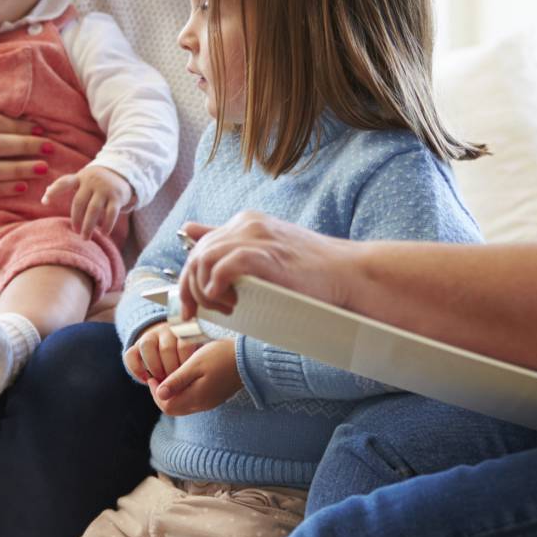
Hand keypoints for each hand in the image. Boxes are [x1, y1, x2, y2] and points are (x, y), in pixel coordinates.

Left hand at [41, 164, 133, 236]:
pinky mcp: (117, 197)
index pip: (64, 182)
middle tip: (76, 232)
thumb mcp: (81, 179)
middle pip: (79, 202)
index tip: (44, 201)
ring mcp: (105, 189)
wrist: (122, 172)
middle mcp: (92, 181)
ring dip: (89, 226)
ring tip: (85, 238)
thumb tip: (45, 194)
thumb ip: (65, 185)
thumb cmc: (95, 181)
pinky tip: (104, 234)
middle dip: (76, 219)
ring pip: (94, 210)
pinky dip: (107, 225)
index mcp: (80, 178)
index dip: (54, 191)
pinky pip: (111, 213)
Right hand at [126, 321, 197, 386]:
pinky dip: (136, 370)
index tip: (187, 376)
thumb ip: (195, 363)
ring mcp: (148, 337)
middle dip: (171, 370)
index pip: (184, 345)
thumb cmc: (187, 358)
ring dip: (155, 368)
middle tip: (175, 381)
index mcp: (183, 331)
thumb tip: (194, 380)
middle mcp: (165, 330)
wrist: (169, 351)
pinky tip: (146, 380)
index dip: (184, 364)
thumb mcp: (195, 357)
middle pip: (166, 348)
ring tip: (161, 381)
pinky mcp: (134, 346)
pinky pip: (129, 355)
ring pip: (147, 346)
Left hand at [151, 340, 241, 416]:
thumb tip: (159, 393)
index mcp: (195, 398)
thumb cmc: (221, 357)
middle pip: (173, 409)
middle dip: (161, 395)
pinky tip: (183, 378)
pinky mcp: (214, 398)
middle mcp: (201, 405)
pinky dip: (183, 393)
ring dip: (172, 394)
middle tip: (158, 377)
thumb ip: (177, 380)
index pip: (166, 406)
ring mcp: (209, 402)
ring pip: (182, 406)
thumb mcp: (195, 364)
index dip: (155, 393)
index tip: (153, 376)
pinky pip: (192, 401)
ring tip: (169, 375)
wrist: (249, 359)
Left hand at [176, 213, 353, 319]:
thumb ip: (230, 244)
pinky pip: (223, 267)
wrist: (347, 273)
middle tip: (196, 314)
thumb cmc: (310, 270)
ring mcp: (256, 237)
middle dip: (190, 288)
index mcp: (245, 222)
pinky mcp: (265, 255)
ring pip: (204, 259)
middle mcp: (246, 224)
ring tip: (223, 309)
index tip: (190, 305)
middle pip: (197, 254)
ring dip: (204, 290)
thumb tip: (189, 230)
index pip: (199, 246)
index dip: (189, 276)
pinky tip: (227, 302)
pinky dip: (217, 287)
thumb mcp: (265, 251)